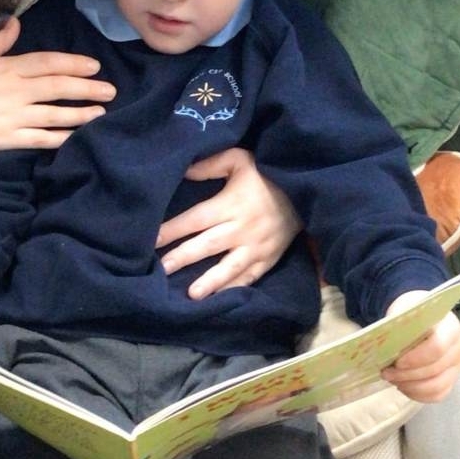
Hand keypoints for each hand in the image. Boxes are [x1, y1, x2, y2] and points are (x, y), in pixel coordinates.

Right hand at [0, 18, 115, 150]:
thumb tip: (16, 22)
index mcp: (8, 68)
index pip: (49, 63)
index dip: (74, 64)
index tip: (94, 65)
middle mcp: (16, 91)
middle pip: (59, 87)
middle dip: (87, 88)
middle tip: (110, 90)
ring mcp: (14, 116)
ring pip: (55, 114)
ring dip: (81, 114)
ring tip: (102, 113)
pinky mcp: (7, 138)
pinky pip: (40, 139)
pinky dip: (59, 138)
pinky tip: (77, 138)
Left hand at [155, 147, 300, 299]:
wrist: (307, 190)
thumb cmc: (268, 174)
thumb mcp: (241, 159)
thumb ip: (211, 164)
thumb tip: (183, 170)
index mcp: (232, 204)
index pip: (196, 218)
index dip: (173, 229)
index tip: (152, 239)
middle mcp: (242, 228)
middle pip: (208, 245)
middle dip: (183, 257)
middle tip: (161, 270)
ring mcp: (257, 247)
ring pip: (230, 267)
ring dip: (210, 282)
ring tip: (192, 294)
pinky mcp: (269, 259)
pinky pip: (250, 277)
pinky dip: (235, 288)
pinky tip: (220, 299)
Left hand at [381, 290, 459, 402]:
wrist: (421, 319)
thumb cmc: (412, 316)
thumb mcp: (404, 313)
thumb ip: (400, 326)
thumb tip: (387, 346)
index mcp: (450, 328)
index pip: (437, 348)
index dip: (415, 359)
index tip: (396, 362)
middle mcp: (458, 348)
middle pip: (435, 370)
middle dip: (407, 375)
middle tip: (386, 373)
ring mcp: (457, 366)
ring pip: (437, 386)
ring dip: (411, 386)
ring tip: (393, 379)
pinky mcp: (451, 380)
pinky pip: (437, 395)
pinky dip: (417, 394)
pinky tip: (403, 386)